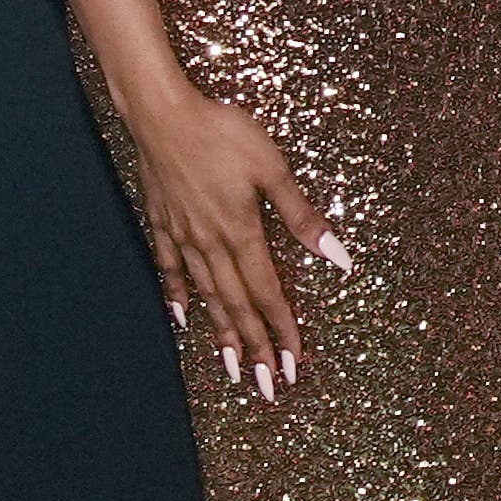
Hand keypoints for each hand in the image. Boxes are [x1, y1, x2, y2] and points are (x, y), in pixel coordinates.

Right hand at [132, 81, 344, 399]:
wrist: (162, 114)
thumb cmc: (222, 132)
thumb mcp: (273, 169)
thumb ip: (302, 217)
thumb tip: (338, 256)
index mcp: (241, 233)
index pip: (267, 294)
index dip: (282, 330)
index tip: (294, 364)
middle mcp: (210, 244)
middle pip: (236, 307)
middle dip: (255, 348)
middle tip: (267, 387)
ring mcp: (183, 236)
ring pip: (206, 297)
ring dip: (221, 334)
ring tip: (232, 368)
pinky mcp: (163, 223)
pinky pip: (172, 270)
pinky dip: (179, 297)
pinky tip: (183, 319)